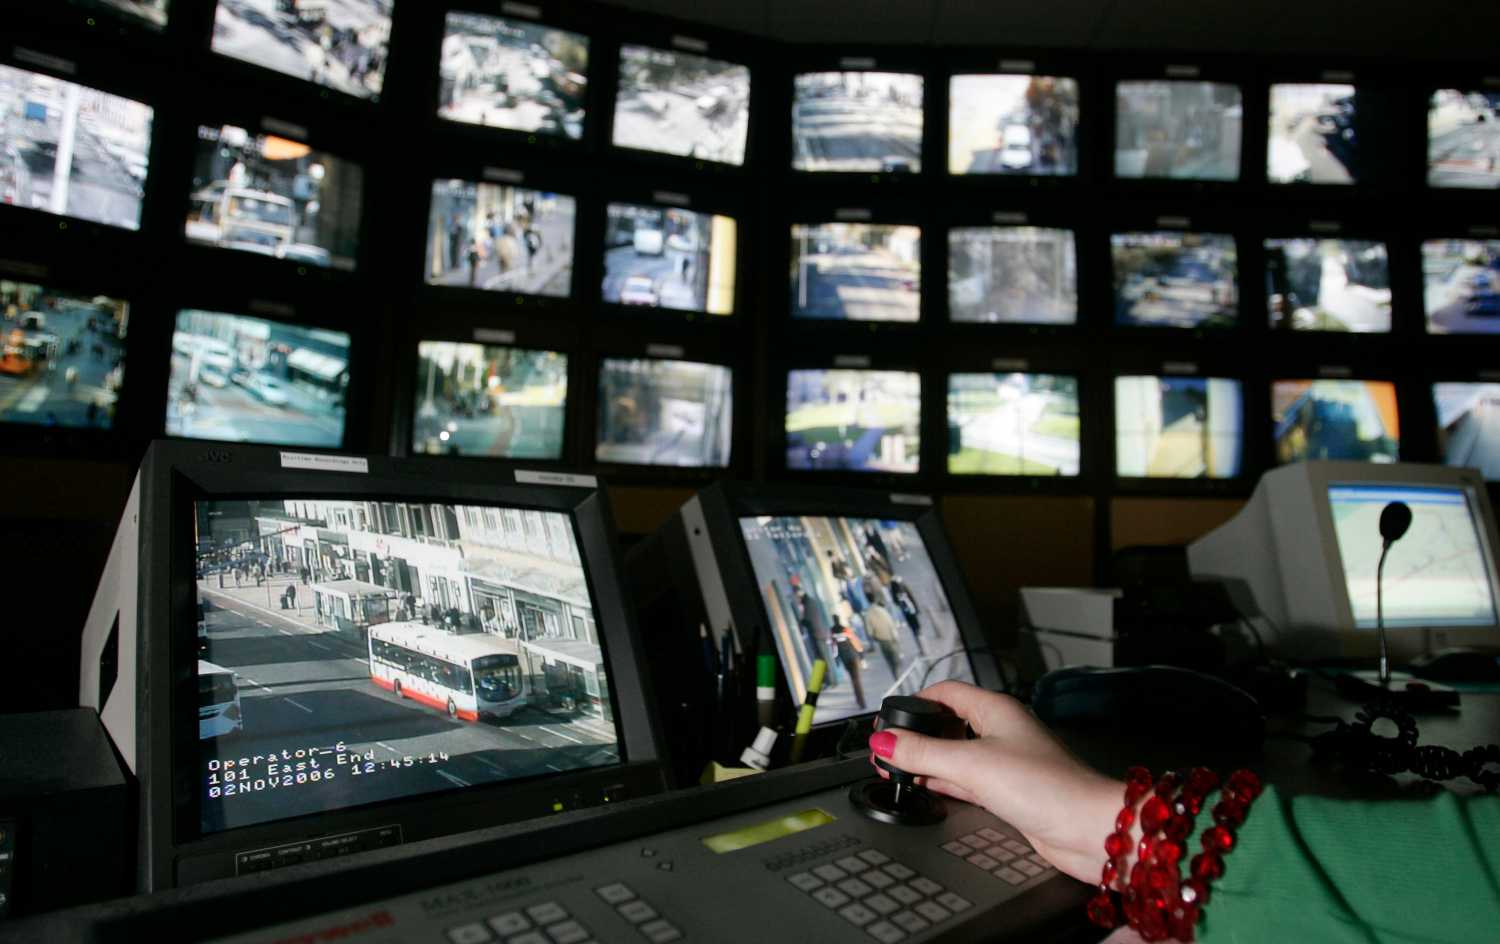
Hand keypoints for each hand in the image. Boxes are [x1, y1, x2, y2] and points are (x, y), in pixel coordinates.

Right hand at [868, 680, 1120, 883]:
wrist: (1088, 829)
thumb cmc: (1046, 787)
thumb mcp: (971, 764)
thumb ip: (924, 753)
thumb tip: (884, 742)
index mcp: (996, 710)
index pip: (945, 693)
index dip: (914, 703)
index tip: (888, 721)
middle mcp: (1001, 732)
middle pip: (948, 724)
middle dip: (916, 736)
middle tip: (887, 751)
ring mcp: (1006, 763)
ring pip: (956, 755)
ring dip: (927, 763)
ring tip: (896, 772)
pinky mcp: (1009, 793)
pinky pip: (967, 782)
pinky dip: (944, 785)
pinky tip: (926, 791)